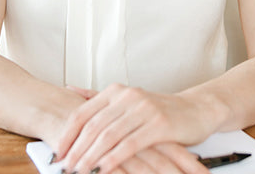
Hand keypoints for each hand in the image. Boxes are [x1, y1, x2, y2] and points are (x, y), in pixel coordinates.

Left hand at [54, 84, 218, 173]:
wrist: (197, 110)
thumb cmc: (160, 110)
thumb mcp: (128, 101)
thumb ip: (98, 97)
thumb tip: (69, 89)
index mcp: (116, 91)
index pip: (82, 113)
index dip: (67, 134)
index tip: (57, 153)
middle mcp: (128, 96)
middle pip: (93, 126)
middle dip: (76, 149)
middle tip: (64, 167)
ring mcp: (144, 109)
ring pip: (108, 136)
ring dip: (90, 156)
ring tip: (79, 171)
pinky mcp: (159, 124)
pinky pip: (129, 144)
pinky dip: (112, 158)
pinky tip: (102, 169)